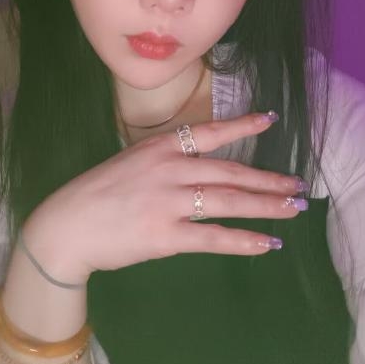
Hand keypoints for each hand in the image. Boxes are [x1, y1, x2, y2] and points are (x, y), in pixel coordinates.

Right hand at [22, 112, 307, 283]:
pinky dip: (244, 240)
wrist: (67, 224)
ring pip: (229, 201)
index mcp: (162, 146)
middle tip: (297, 185)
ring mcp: (169, 201)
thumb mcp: (134, 161)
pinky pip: (214, 237)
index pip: (212, 132)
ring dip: (266, 206)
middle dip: (268, 179)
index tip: (271, 120)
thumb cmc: (99, 192)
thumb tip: (204, 167)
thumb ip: (168, 161)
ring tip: (293, 210)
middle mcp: (170, 168)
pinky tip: (266, 243)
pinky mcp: (166, 235)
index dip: (243, 126)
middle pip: (231, 171)